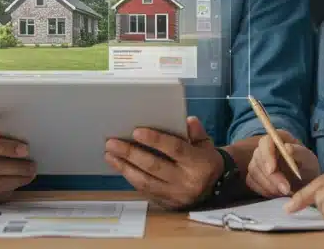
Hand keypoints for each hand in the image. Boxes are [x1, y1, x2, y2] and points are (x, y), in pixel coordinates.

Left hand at [103, 116, 223, 209]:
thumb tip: (187, 120)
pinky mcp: (166, 204)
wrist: (214, 190)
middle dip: (130, 154)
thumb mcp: (206, 144)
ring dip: (124, 167)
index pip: (175, 150)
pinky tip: (121, 167)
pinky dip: (131, 178)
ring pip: (145, 181)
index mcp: (199, 164)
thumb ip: (196, 132)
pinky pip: (145, 191)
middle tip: (112, 143)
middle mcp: (186, 182)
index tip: (136, 132)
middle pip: (154, 166)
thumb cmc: (205, 161)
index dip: (155, 140)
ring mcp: (175, 196)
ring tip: (109, 155)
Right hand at [245, 130, 318, 196]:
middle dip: (271, 177)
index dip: (266, 154)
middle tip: (285, 189)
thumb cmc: (307, 168)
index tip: (272, 170)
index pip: (265, 141)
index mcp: (278, 138)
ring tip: (286, 192)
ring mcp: (257, 161)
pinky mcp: (253, 175)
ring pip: (254, 172)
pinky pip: (252, 182)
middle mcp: (265, 148)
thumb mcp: (309, 160)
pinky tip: (278, 193)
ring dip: (269, 185)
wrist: (304, 183)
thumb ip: (300, 153)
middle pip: (258, 158)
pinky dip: (265, 190)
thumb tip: (287, 147)